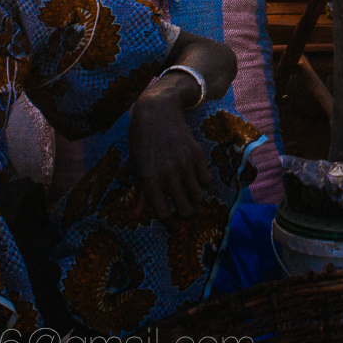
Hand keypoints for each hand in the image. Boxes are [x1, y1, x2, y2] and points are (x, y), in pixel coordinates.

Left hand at [130, 76, 213, 219]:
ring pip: (199, 197)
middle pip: (185, 209)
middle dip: (188, 216)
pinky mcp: (197, 154)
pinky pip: (206, 179)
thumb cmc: (141, 141)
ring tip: (194, 200)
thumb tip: (136, 217)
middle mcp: (168, 175)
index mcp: (149, 181)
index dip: (172, 226)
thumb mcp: (136, 167)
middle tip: (188, 214)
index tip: (179, 230)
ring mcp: (184, 164)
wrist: (157, 112)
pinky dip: (203, 184)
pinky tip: (197, 181)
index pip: (164, 214)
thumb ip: (140, 193)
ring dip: (197, 202)